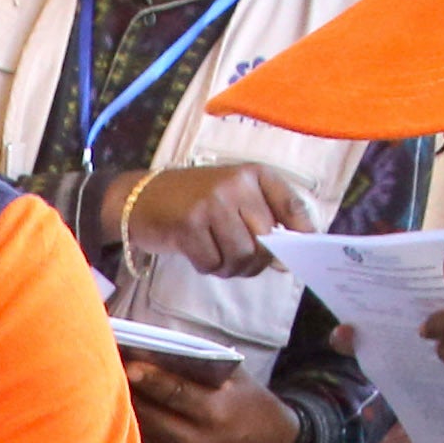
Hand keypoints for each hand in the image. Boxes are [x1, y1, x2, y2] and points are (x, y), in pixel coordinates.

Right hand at [113, 163, 314, 277]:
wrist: (142, 198)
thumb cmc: (196, 201)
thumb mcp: (234, 198)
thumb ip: (264, 221)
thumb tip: (286, 262)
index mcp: (253, 174)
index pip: (292, 206)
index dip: (301, 234)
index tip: (298, 254)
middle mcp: (235, 185)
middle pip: (266, 241)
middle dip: (257, 260)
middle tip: (243, 260)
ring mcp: (211, 204)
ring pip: (241, 256)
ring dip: (231, 267)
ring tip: (218, 255)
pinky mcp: (188, 226)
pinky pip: (212, 264)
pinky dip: (208, 266)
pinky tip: (199, 253)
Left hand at [126, 354, 302, 442]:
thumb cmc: (247, 401)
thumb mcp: (235, 378)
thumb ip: (201, 366)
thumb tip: (156, 351)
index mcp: (215, 412)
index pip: (175, 392)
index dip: (149, 378)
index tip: (128, 362)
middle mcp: (197, 440)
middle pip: (151, 413)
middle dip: (130, 390)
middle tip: (109, 366)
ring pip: (143, 429)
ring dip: (127, 407)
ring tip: (109, 383)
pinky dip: (136, 425)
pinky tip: (124, 406)